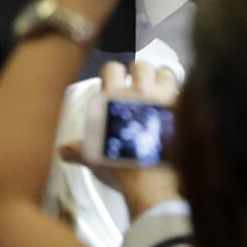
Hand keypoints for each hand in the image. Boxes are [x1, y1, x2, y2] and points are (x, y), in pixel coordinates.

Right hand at [59, 61, 180, 218]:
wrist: (151, 182)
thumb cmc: (119, 166)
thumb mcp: (93, 158)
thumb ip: (78, 150)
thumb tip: (62, 151)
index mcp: (113, 98)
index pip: (112, 68)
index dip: (114, 73)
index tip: (116, 81)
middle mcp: (138, 92)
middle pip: (141, 65)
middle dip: (141, 73)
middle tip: (141, 86)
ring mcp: (163, 98)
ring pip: (166, 72)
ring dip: (164, 79)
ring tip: (162, 89)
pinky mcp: (183, 111)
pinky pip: (185, 93)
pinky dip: (181, 97)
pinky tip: (178, 106)